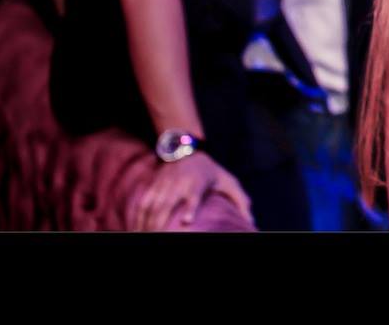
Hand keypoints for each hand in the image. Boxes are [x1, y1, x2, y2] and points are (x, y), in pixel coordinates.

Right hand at [129, 151, 253, 230]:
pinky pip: (143, 203)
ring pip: (151, 205)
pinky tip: (136, 229)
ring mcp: (164, 184)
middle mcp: (179, 183)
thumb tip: (251, 220)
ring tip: (145, 236)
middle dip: (160, 223)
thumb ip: (240, 201)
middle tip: (159, 238)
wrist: (187, 150)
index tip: (187, 220)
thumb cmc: (211, 172)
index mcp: (198, 183)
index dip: (190, 207)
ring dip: (147, 223)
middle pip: (167, 205)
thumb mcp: (229, 182)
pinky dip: (138, 216)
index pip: (194, 195)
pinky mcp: (153, 185)